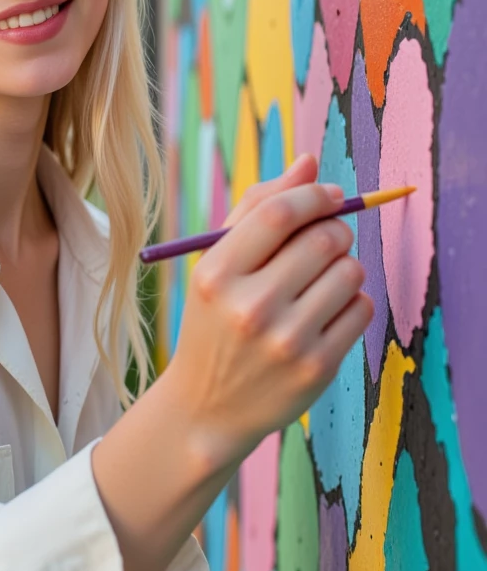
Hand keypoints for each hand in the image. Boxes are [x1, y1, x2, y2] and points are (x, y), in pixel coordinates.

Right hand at [167, 153, 372, 473]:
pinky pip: (362, 308)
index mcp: (215, 275)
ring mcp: (285, 341)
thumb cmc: (214, 322)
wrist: (207, 407)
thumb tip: (310, 163)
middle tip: (327, 241)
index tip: (330, 195)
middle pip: (324, 239)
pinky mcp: (316, 368)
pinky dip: (353, 302)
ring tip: (321, 284)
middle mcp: (248, 307)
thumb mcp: (217, 267)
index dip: (314, 196)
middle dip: (335, 231)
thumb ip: (258, 208)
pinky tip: (326, 315)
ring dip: (345, 268)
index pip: (279, 214)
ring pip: (350, 272)